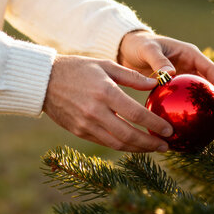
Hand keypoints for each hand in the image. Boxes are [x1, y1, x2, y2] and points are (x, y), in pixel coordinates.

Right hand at [43, 55, 172, 151]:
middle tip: (166, 145)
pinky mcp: (79, 132)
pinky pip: (105, 142)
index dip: (155, 124)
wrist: (44, 81)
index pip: (136, 114)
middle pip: (129, 135)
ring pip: (118, 144)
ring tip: (154, 148)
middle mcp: (95, 111)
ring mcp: (86, 124)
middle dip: (150, 143)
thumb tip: (155, 84)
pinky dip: (122, 146)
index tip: (169, 130)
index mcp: (105, 92)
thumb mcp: (105, 65)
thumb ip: (131, 76)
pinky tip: (133, 145)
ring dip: (138, 149)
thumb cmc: (77, 69)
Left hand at [118, 30, 213, 118]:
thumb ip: (158, 60)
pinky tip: (184, 126)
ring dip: (203, 108)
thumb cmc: (138, 44)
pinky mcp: (172, 87)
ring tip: (209, 126)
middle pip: (208, 84)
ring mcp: (182, 77)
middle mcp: (189, 66)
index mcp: (189, 54)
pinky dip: (185, 110)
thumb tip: (171, 74)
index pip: (210, 68)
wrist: (127, 48)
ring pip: (197, 94)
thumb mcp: (148, 49)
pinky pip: (181, 99)